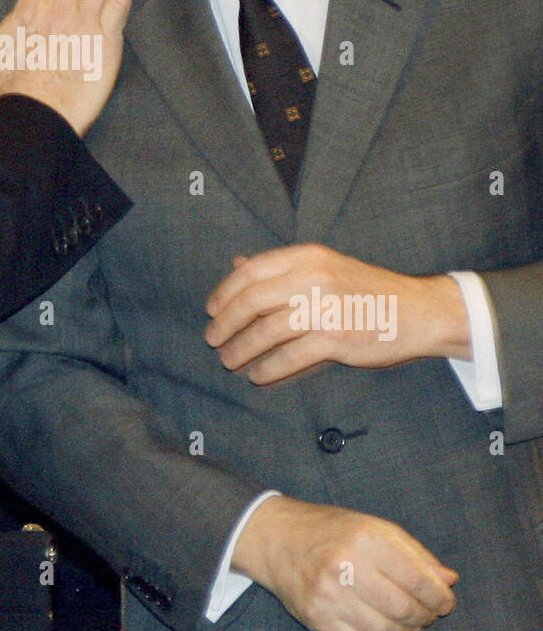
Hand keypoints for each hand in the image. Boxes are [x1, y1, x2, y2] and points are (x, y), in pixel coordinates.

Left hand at [205, 244, 470, 382]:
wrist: (419, 311)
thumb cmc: (367, 291)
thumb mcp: (324, 267)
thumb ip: (281, 269)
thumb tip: (236, 264)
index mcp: (307, 256)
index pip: (251, 271)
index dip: (225, 292)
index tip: (212, 310)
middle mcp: (313, 277)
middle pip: (251, 300)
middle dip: (225, 323)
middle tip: (213, 340)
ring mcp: (325, 307)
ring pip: (265, 330)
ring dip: (241, 349)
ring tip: (229, 361)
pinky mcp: (337, 338)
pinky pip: (289, 356)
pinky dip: (267, 368)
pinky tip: (258, 374)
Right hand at [233, 496, 457, 630]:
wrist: (277, 538)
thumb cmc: (331, 530)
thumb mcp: (374, 527)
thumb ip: (414, 553)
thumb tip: (448, 580)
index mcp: (365, 537)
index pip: (418, 579)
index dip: (439, 597)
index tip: (445, 602)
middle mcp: (345, 565)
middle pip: (404, 608)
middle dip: (425, 616)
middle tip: (428, 614)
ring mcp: (328, 594)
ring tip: (409, 624)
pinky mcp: (316, 617)